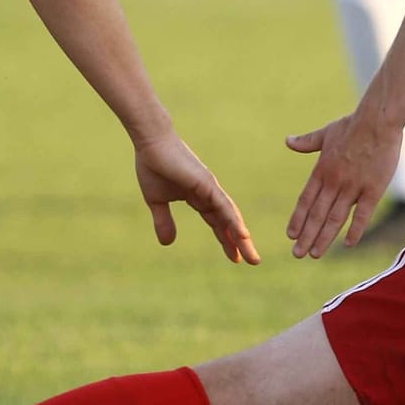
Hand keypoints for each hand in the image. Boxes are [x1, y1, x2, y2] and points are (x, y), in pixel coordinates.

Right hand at [135, 136, 258, 264]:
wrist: (151, 143)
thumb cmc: (154, 166)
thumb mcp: (156, 202)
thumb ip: (164, 221)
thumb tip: (168, 243)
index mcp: (199, 198)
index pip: (217, 223)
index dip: (226, 240)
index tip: (235, 257)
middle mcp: (210, 194)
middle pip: (229, 223)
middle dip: (240, 243)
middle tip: (253, 261)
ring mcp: (210, 188)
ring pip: (230, 217)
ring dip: (241, 237)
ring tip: (252, 256)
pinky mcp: (207, 184)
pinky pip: (223, 206)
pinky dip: (233, 221)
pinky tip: (243, 235)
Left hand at [284, 113, 401, 257]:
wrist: (378, 121)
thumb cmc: (352, 125)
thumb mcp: (326, 133)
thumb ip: (307, 142)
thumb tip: (287, 141)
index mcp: (322, 170)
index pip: (305, 200)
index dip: (298, 219)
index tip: (291, 235)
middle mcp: (334, 182)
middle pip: (317, 214)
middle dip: (306, 236)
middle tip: (297, 254)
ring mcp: (353, 187)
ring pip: (335, 218)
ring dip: (324, 238)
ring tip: (315, 254)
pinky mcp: (373, 189)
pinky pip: (362, 214)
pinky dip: (355, 230)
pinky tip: (348, 244)